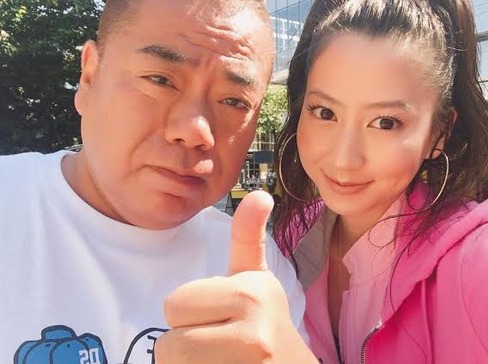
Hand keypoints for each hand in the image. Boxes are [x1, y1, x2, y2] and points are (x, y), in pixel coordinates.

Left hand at [155, 190, 315, 363]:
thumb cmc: (264, 320)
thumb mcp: (256, 278)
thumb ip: (247, 236)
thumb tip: (260, 194)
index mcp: (251, 293)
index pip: (174, 304)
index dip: (191, 311)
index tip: (223, 315)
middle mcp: (253, 334)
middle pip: (169, 342)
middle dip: (187, 341)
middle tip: (219, 342)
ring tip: (218, 358)